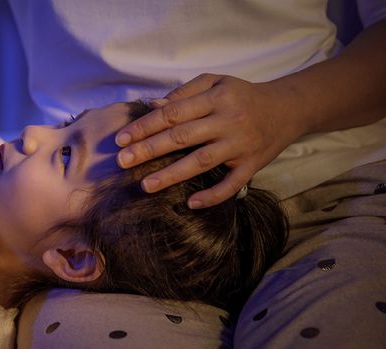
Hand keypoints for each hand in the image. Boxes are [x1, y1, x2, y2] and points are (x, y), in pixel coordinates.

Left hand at [115, 74, 301, 207]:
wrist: (288, 108)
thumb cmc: (242, 95)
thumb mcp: (215, 83)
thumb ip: (184, 93)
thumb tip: (152, 106)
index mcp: (216, 98)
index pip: (173, 113)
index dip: (145, 126)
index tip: (121, 139)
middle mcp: (228, 121)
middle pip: (182, 137)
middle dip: (149, 150)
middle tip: (122, 161)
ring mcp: (240, 145)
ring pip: (201, 161)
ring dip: (171, 175)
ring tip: (145, 185)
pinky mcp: (252, 165)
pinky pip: (231, 184)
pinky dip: (213, 196)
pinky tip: (191, 203)